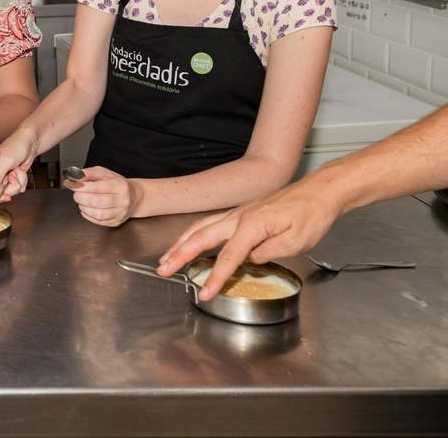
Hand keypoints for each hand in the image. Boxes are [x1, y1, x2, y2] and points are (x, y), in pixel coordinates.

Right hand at [0, 127, 37, 201]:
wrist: (30, 142)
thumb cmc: (16, 146)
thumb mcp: (5, 161)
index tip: (4, 195)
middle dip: (9, 188)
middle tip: (13, 177)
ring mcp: (2, 178)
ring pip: (8, 192)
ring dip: (17, 183)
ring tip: (18, 171)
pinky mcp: (11, 179)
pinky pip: (16, 189)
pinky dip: (22, 182)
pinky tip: (21, 172)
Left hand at [64, 166, 138, 226]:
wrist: (133, 197)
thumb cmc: (117, 184)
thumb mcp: (104, 173)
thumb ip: (89, 173)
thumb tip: (76, 177)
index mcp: (120, 186)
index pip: (98, 187)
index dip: (82, 187)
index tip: (73, 185)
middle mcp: (123, 200)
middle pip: (97, 202)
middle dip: (81, 198)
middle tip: (76, 194)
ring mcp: (120, 213)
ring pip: (98, 214)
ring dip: (84, 208)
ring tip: (82, 202)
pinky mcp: (116, 222)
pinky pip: (99, 222)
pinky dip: (88, 216)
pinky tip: (87, 209)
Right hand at [156, 181, 343, 300]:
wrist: (320, 191)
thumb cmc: (312, 214)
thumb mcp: (297, 240)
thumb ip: (268, 252)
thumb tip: (249, 260)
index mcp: (252, 224)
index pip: (228, 256)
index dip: (215, 277)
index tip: (205, 293)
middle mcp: (239, 216)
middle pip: (201, 237)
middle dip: (179, 255)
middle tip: (163, 270)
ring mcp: (238, 213)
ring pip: (201, 227)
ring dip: (180, 243)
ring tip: (167, 258)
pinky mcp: (241, 214)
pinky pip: (209, 224)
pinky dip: (193, 234)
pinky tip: (188, 242)